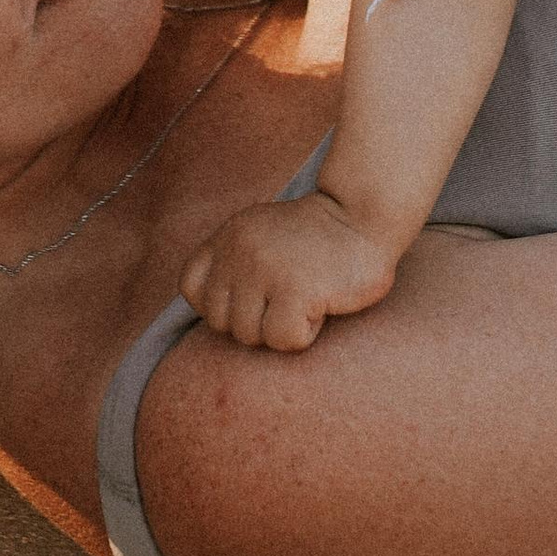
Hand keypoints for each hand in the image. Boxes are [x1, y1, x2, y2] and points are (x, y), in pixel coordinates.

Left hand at [179, 185, 403, 351]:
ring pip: (250, 335)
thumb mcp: (261, 234)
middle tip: (287, 298)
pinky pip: (283, 340)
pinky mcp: (295, 290)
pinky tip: (320, 305)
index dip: (219, 305)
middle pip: (221, 321)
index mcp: (228, 235)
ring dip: (281, 328)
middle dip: (255, 322)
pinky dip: (305, 333)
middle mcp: (240, 250)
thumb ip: (234, 263)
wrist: (365, 216)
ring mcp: (265, 269)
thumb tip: (215, 316)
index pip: (191, 288)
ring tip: (306, 297)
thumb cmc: (319, 237)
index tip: (252, 299)